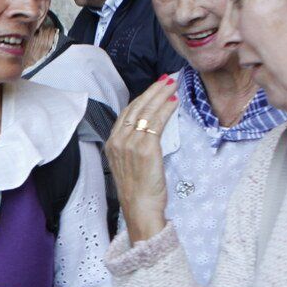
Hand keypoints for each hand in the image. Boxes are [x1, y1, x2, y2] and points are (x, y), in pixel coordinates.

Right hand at [108, 75, 180, 240]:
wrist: (139, 208)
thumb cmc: (138, 191)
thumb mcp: (129, 164)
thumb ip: (133, 146)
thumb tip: (148, 130)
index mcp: (112, 144)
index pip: (126, 113)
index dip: (141, 98)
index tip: (153, 89)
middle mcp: (118, 141)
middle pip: (136, 107)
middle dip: (153, 90)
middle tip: (167, 79)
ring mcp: (131, 143)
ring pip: (147, 111)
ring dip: (161, 95)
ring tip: (172, 84)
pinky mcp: (146, 147)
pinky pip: (157, 122)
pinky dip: (166, 109)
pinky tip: (174, 101)